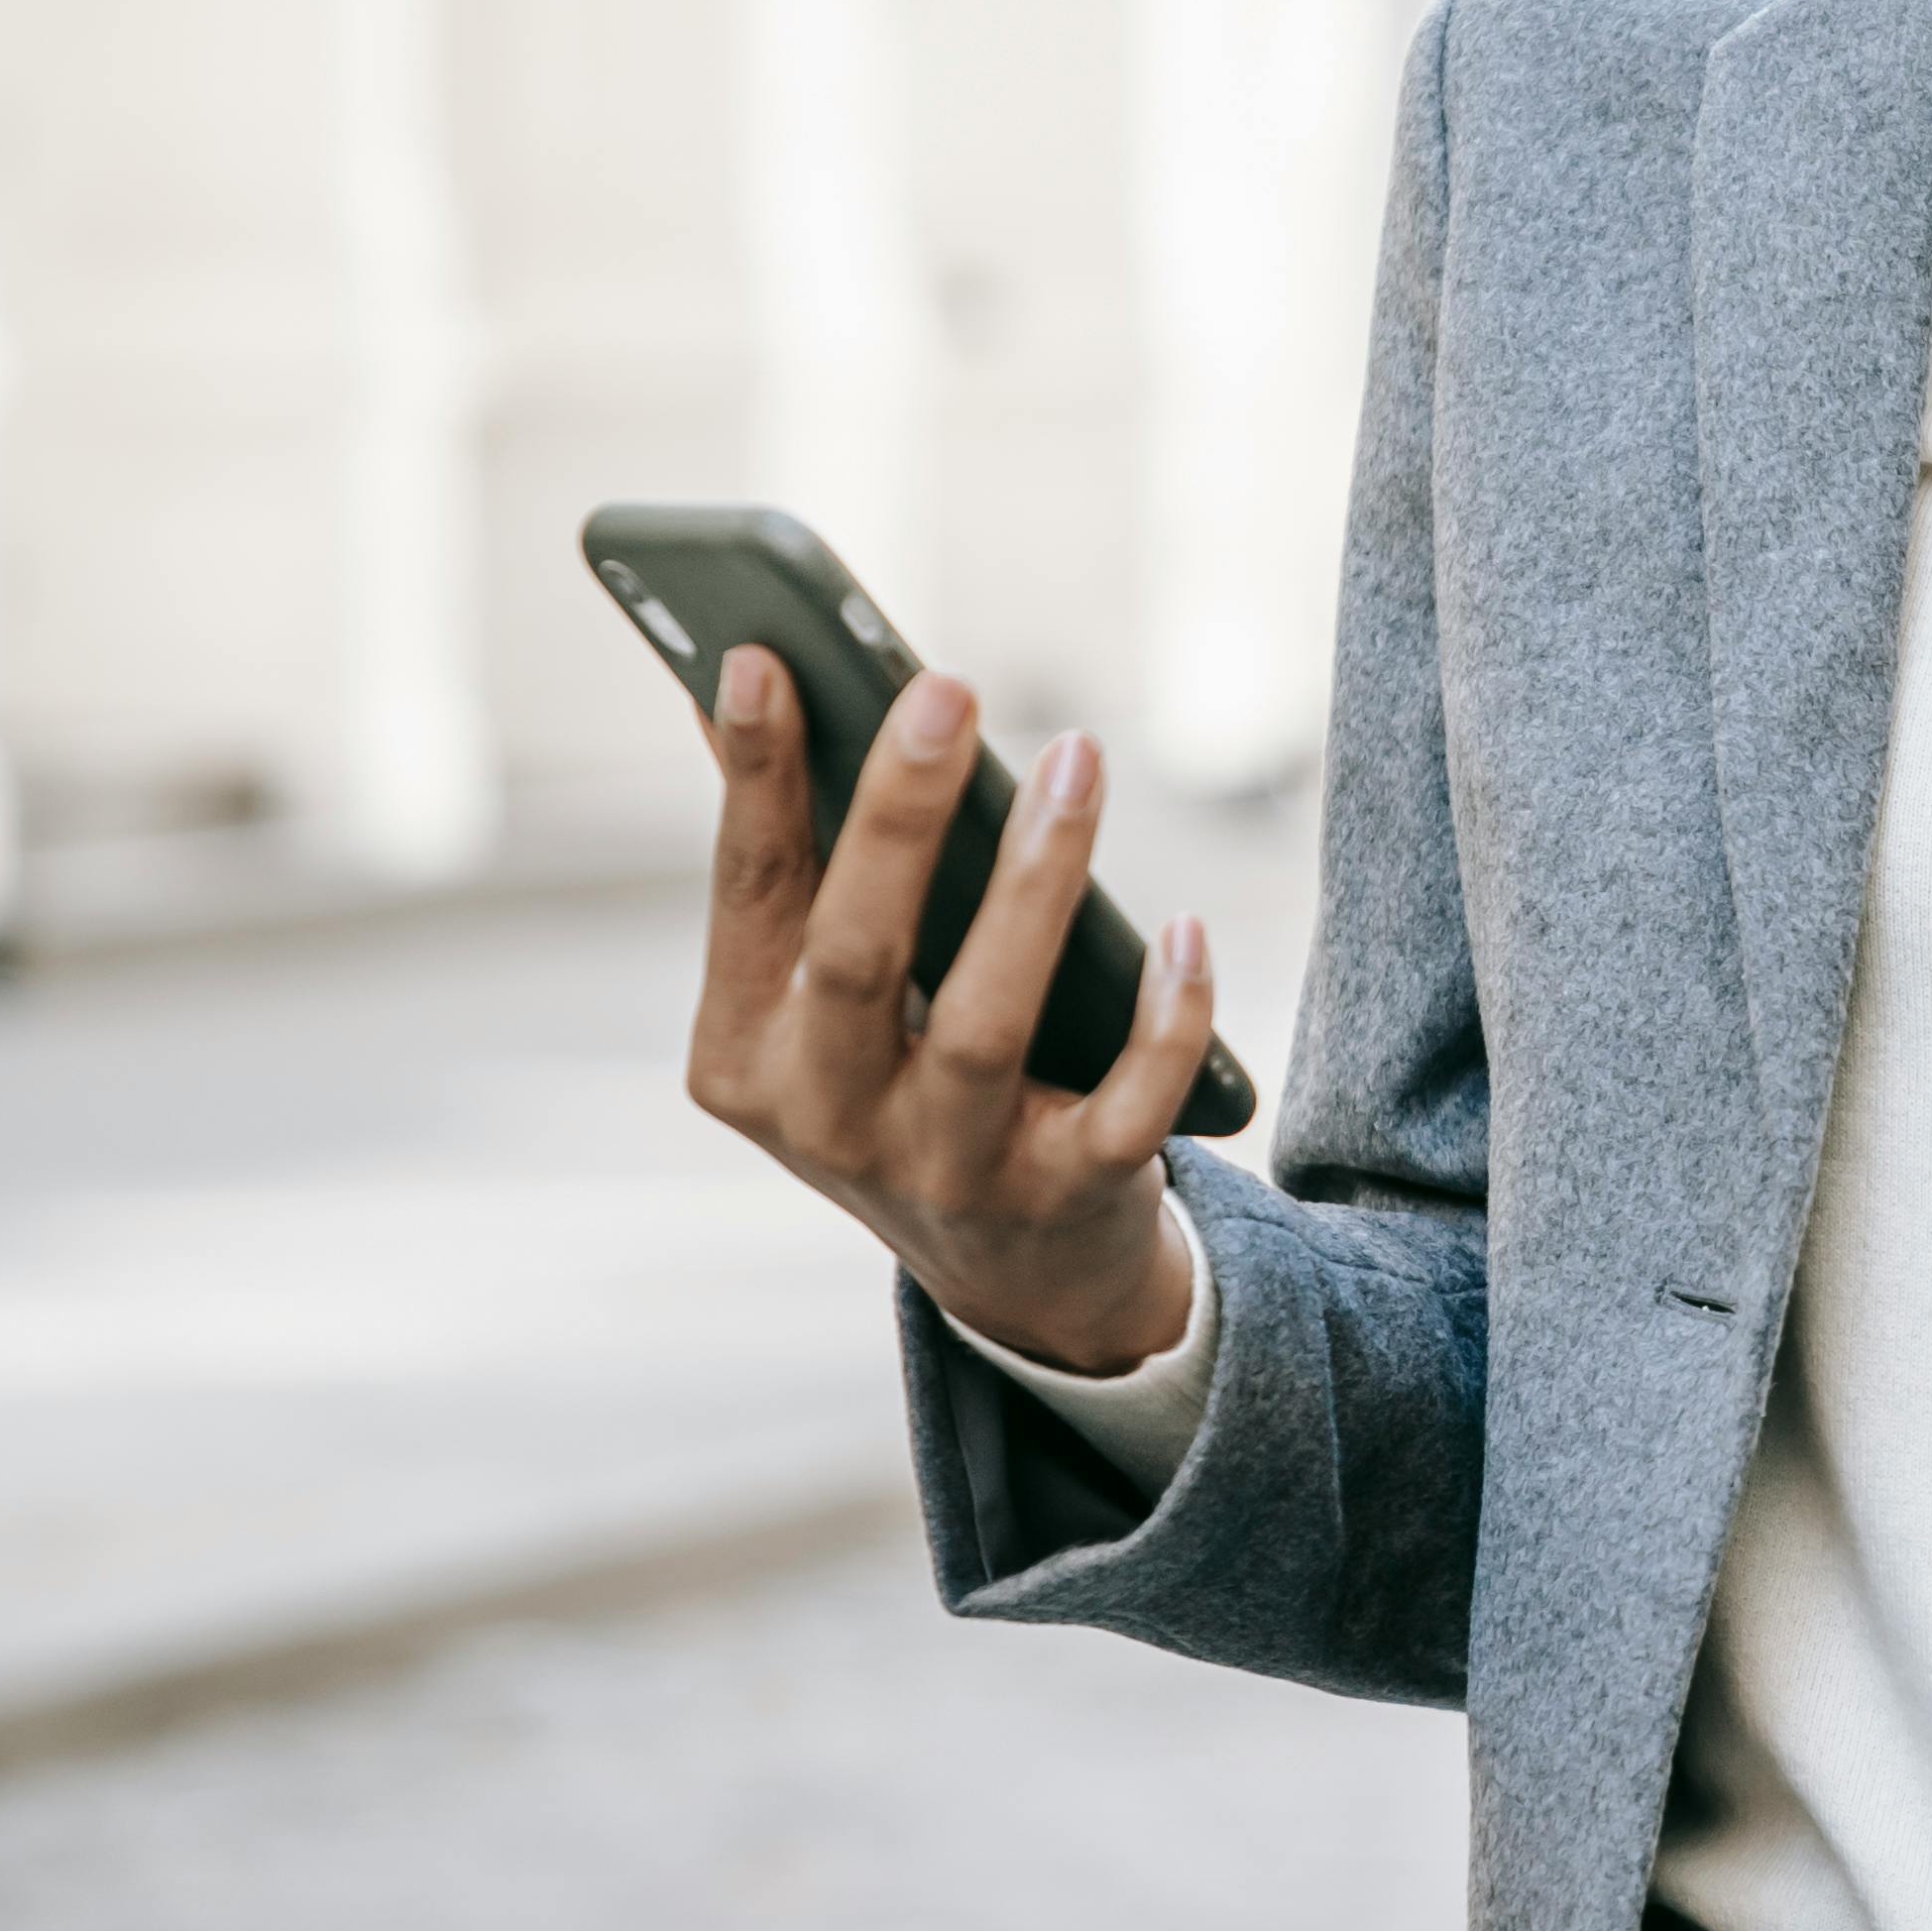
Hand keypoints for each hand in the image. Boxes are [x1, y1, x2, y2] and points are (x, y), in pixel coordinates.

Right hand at [682, 648, 1220, 1374]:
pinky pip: (1124, 1106)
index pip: (751, 892)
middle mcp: (830, 1120)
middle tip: (948, 688)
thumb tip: (752, 682)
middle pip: (856, 957)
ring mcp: (946, 1170)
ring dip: (1035, 885)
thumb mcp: (823, 998)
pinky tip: (1185, 930)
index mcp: (747, 1053)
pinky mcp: (1064, 1198)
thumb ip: (796, 857)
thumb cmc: (908, 1078)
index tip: (766, 658)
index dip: (754, 778)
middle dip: (897, 817)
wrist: (1016, 1272)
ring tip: (1080, 758)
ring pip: (985, 1025)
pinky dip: (1161, 1018)